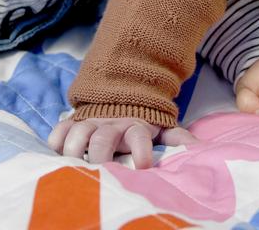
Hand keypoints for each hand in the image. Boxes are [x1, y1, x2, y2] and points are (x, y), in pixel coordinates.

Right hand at [48, 117, 196, 168]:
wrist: (121, 87)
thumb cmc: (142, 117)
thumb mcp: (162, 124)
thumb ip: (178, 137)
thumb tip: (201, 150)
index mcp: (136, 126)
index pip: (139, 138)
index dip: (141, 151)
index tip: (143, 165)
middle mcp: (112, 124)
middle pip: (102, 139)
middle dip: (99, 155)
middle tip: (99, 171)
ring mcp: (91, 121)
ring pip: (78, 133)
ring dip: (74, 149)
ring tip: (73, 165)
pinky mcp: (74, 119)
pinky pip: (60, 128)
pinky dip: (57, 139)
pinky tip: (58, 152)